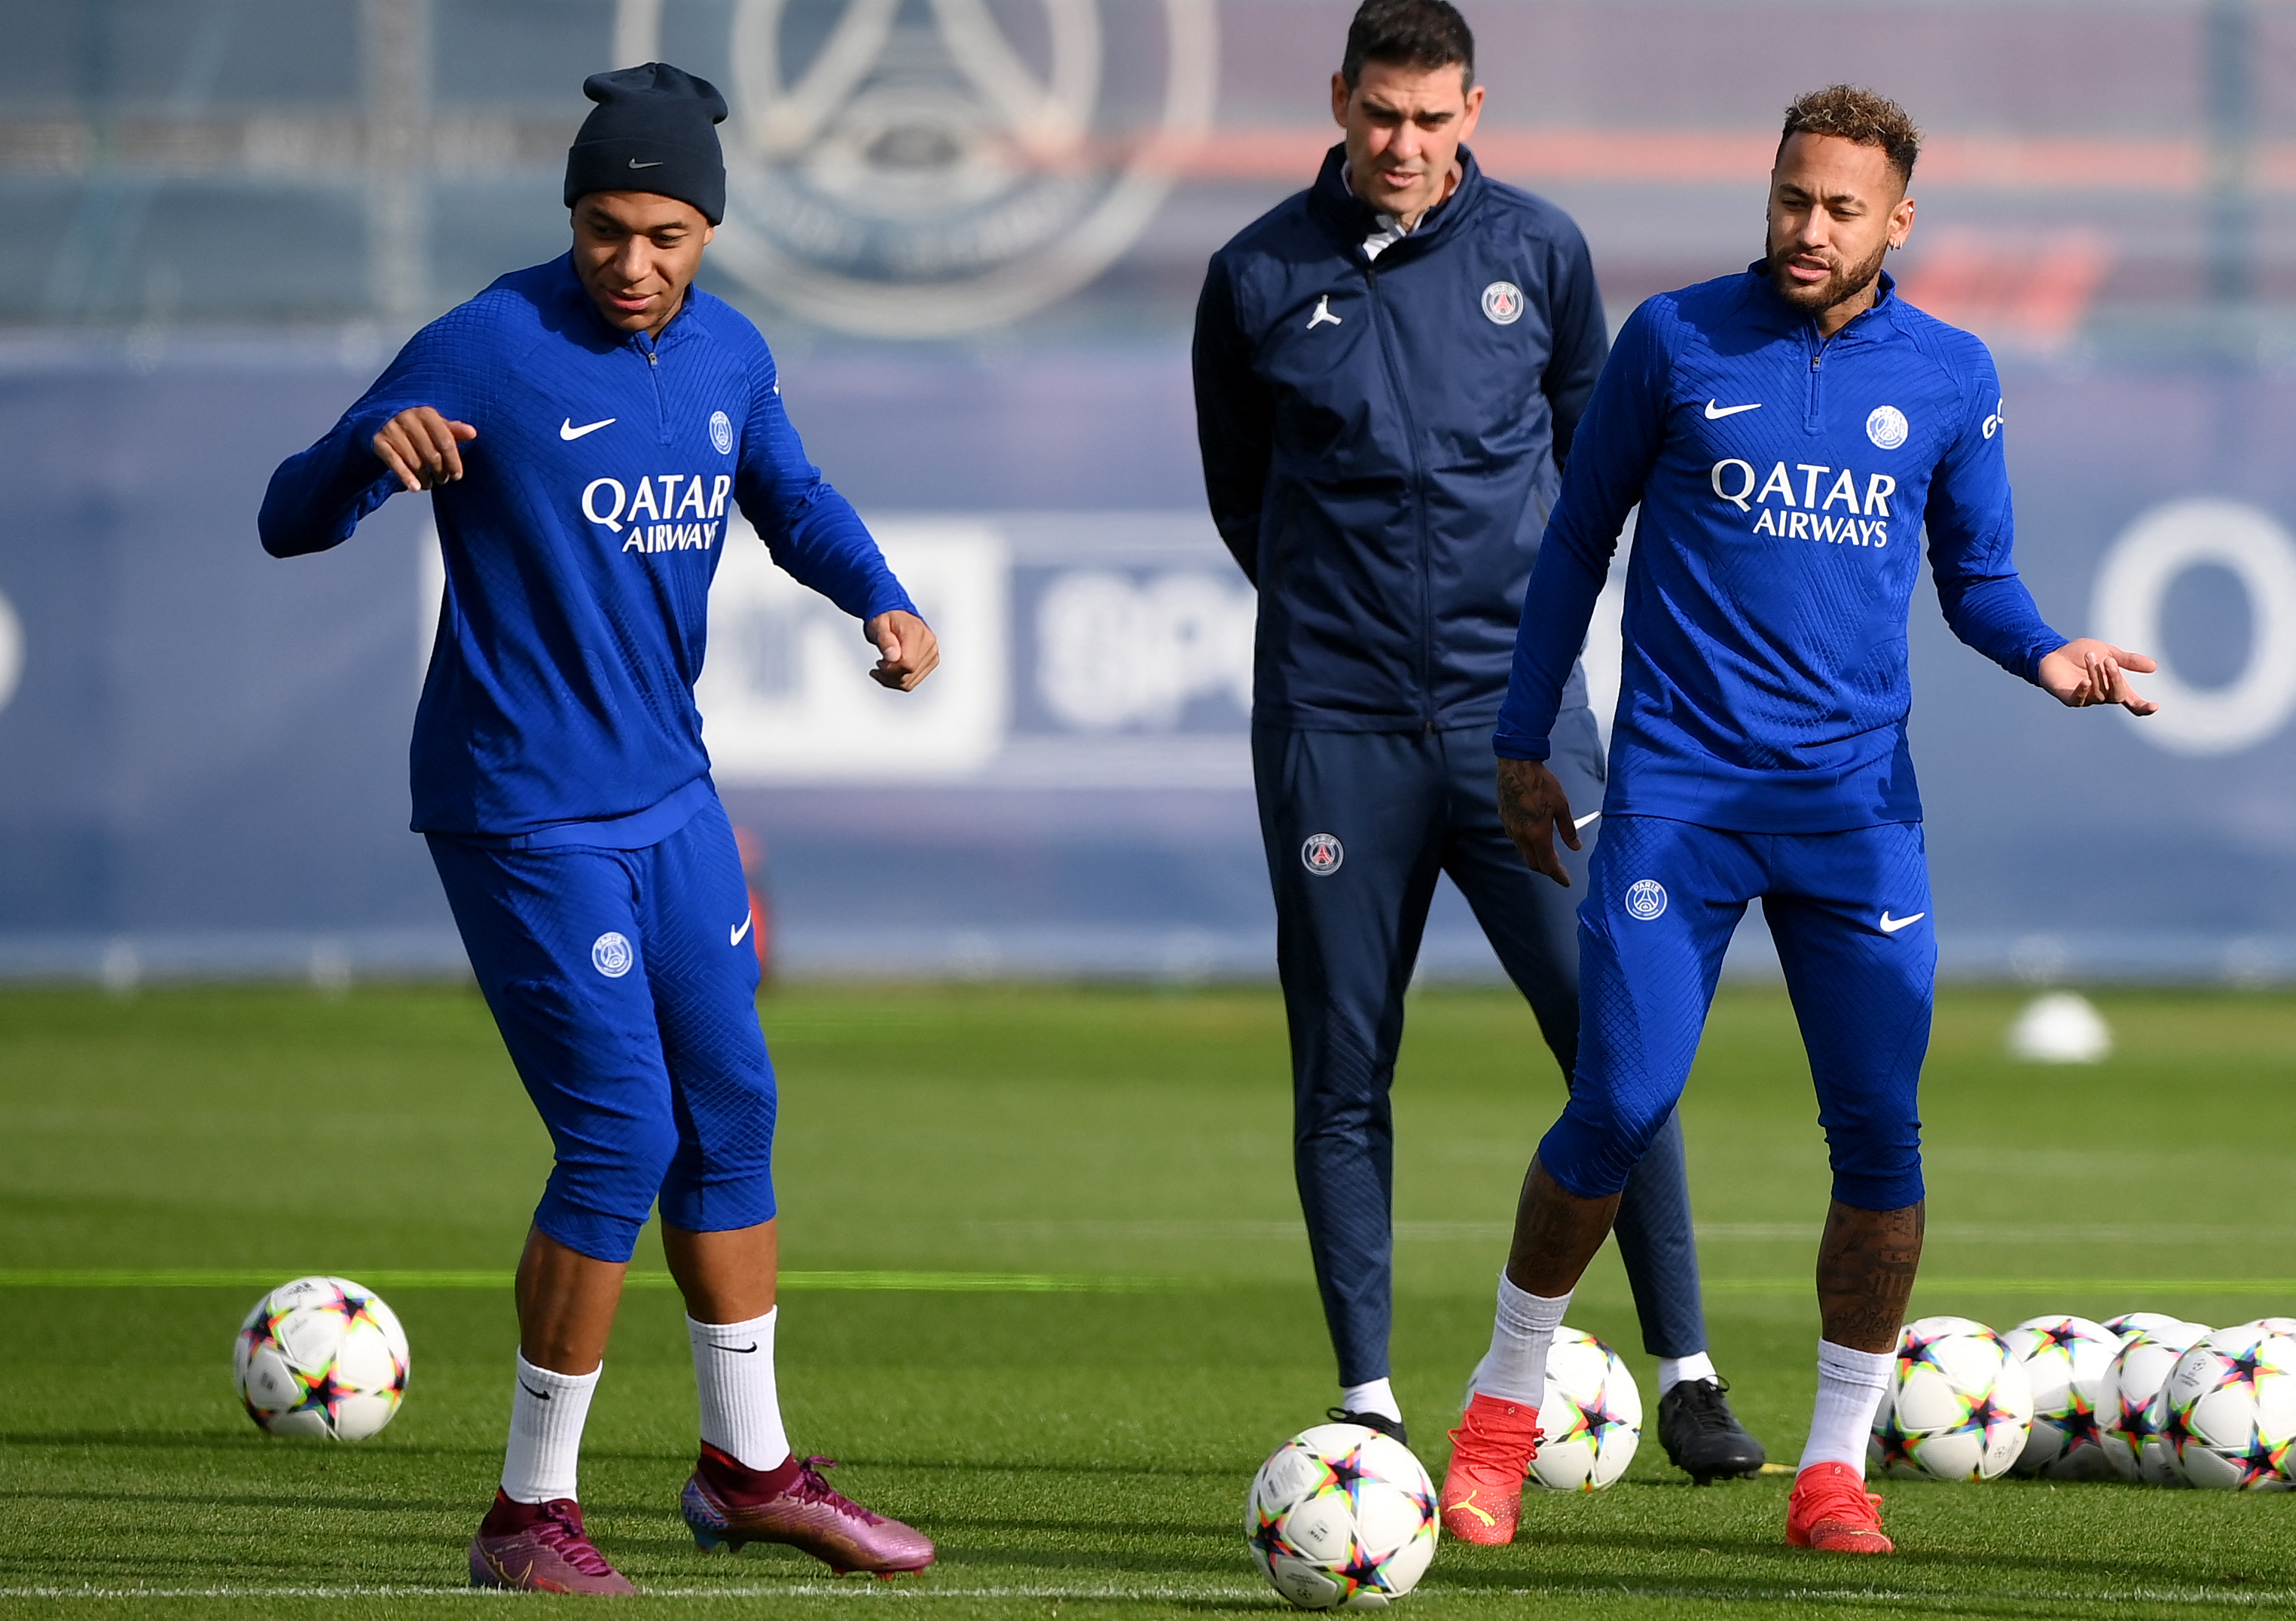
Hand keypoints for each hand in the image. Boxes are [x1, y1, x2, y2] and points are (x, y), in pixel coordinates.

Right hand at [371, 406, 476, 492]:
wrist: (383, 422)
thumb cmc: (417, 427)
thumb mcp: (436, 426)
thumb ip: (453, 430)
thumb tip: (472, 433)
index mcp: (426, 413)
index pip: (446, 441)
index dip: (454, 461)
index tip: (457, 475)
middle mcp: (408, 418)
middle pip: (431, 454)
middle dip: (440, 472)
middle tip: (443, 480)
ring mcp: (391, 429)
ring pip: (415, 461)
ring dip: (425, 478)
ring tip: (429, 484)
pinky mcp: (379, 442)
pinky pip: (395, 463)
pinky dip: (406, 477)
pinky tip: (415, 487)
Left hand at [865, 609, 939, 690]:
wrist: (896, 617)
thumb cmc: (887, 620)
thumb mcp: (879, 625)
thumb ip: (885, 640)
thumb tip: (893, 656)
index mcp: (916, 632)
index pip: (908, 663)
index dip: (891, 669)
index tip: (880, 663)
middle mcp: (929, 643)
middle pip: (909, 674)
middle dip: (888, 675)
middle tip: (879, 665)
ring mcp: (932, 653)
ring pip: (910, 681)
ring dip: (892, 680)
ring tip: (883, 667)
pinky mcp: (931, 662)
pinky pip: (913, 681)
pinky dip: (899, 681)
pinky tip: (891, 672)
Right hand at [1496, 756, 1579, 886]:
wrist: (1517, 767)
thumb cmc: (1542, 783)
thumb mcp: (1562, 806)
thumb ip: (1568, 830)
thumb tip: (1576, 846)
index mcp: (1538, 834)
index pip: (1548, 864)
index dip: (1558, 875)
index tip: (1566, 881)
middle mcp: (1522, 836)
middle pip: (1534, 863)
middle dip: (1547, 869)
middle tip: (1559, 869)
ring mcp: (1511, 829)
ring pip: (1524, 853)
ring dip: (1537, 858)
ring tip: (1549, 854)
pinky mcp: (1505, 820)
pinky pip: (1517, 841)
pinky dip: (1528, 847)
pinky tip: (1535, 839)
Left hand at [2037, 637, 2158, 715]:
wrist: (2054, 652)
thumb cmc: (2081, 654)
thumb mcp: (2109, 652)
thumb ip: (2128, 661)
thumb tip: (2154, 667)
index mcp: (2114, 686)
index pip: (2132, 702)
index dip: (2143, 706)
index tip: (2154, 706)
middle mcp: (2102, 696)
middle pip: (2117, 696)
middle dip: (2115, 678)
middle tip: (2108, 661)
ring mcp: (2085, 698)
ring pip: (2098, 694)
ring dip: (2096, 674)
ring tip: (2090, 655)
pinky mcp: (2068, 698)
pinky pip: (2078, 700)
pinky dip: (2083, 691)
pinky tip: (2085, 682)